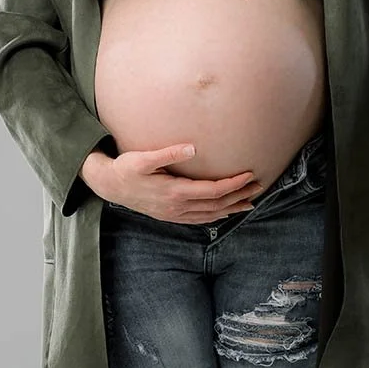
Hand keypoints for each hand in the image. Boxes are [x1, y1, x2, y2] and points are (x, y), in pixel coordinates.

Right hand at [83, 143, 264, 223]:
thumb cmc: (125, 169)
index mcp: (175, 192)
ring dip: (233, 208)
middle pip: (217, 204)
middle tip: (259, 186)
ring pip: (211, 215)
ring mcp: (175, 215)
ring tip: (251, 202)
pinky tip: (226, 212)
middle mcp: (178, 207)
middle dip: (240, 196)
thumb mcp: (143, 158)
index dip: (234, 184)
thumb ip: (168, 153)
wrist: (109, 186)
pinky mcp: (171, 217)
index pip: (213, 191)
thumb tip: (192, 147)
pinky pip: (201, 220)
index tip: (250, 175)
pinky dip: (217, 216)